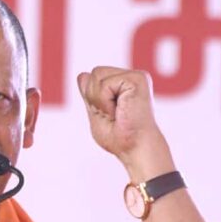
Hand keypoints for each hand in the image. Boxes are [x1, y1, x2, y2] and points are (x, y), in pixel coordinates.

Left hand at [76, 67, 174, 181]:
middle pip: (94, 73)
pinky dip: (105, 100)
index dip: (91, 98)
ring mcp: (135, 76)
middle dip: (94, 97)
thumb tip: (83, 74)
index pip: (91, 78)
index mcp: (122, 85)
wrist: (135, 148)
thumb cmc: (119, 138)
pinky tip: (120, 110)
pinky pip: (104, 83)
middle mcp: (130, 78)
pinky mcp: (138, 78)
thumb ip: (90, 94)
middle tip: (112, 115)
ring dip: (99, 99)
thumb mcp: (96, 113)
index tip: (107, 115)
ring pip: (97, 74)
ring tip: (116, 113)